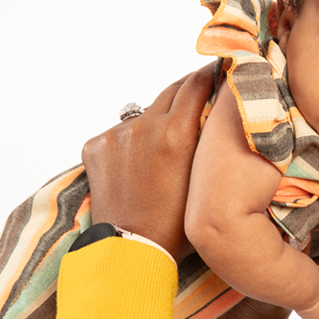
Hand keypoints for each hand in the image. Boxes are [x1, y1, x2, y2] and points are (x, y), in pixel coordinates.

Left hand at [81, 63, 214, 262]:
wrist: (133, 251)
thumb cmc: (179, 224)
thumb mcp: (208, 179)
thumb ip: (211, 141)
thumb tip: (221, 110)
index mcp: (176, 133)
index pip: (197, 82)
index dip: (213, 72)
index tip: (223, 67)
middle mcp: (144, 126)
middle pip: (172, 89)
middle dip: (190, 89)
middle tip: (206, 93)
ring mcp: (117, 135)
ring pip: (147, 112)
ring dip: (161, 118)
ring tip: (171, 142)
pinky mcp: (96, 146)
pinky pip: (123, 132)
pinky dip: (136, 140)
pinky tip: (143, 162)